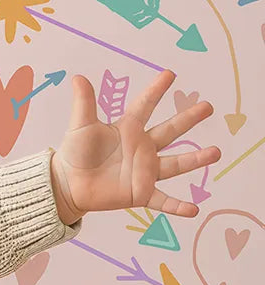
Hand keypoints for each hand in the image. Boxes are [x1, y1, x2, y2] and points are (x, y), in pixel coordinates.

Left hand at [51, 69, 220, 220]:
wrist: (68, 184)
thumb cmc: (75, 153)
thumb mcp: (80, 126)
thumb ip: (84, 103)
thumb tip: (78, 77)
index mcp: (128, 129)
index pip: (145, 105)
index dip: (156, 90)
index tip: (170, 74)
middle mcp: (142, 148)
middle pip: (170, 131)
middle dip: (188, 119)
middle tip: (207, 106)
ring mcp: (144, 171)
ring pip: (175, 164)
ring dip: (195, 159)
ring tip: (216, 152)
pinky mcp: (140, 193)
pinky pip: (163, 201)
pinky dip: (177, 206)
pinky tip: (194, 210)